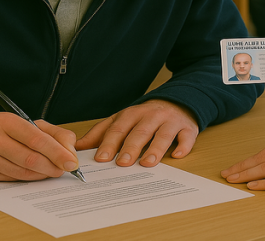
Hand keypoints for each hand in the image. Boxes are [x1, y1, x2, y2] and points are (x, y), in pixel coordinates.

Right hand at [0, 114, 78, 181]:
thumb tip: (69, 149)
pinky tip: (33, 175)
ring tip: (51, 172)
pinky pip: (8, 179)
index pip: (35, 139)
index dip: (57, 152)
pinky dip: (25, 179)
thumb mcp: (21, 123)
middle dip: (51, 166)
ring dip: (40, 175)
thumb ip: (50, 133)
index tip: (71, 162)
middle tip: (64, 170)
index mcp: (4, 121)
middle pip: (29, 158)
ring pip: (20, 172)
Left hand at [75, 99, 198, 166]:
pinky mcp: (187, 127)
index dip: (109, 143)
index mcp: (132, 114)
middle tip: (122, 163)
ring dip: (155, 149)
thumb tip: (77, 147)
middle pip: (140, 132)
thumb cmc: (145, 117)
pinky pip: (186, 136)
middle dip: (131, 147)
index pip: (118, 129)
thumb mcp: (122, 120)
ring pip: (162, 134)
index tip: (101, 158)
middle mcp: (151, 116)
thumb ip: (101, 133)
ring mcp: (170, 121)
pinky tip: (177, 156)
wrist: (177, 102)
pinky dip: (183, 146)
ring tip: (147, 163)